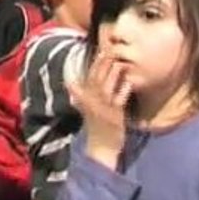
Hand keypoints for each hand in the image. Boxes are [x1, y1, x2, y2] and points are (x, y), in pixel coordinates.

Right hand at [67, 54, 130, 169]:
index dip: (95, 63)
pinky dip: (123, 90)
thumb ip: (79, 95)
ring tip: (120, 62)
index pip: (89, 77)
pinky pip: (119, 100)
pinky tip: (129, 82)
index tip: (101, 50)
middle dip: (104, 64)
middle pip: (97, 78)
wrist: (101, 149)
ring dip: (113, 74)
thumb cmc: (96, 127)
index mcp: (86, 99)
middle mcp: (92, 102)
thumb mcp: (85, 109)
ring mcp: (103, 109)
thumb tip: (69, 82)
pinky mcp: (114, 116)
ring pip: (107, 87)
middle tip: (111, 50)